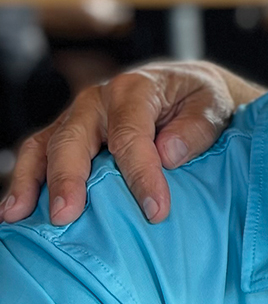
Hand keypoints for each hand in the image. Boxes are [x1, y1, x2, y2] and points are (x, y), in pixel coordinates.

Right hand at [0, 61, 264, 224]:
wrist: (187, 87)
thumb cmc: (200, 100)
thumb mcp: (212, 105)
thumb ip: (195, 128)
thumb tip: (168, 154)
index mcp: (136, 89)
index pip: (131, 136)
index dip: (141, 175)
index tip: (155, 211)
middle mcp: (98, 99)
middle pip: (73, 138)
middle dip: (68, 178)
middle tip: (66, 216)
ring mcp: (77, 116)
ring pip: (45, 145)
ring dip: (31, 181)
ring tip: (19, 215)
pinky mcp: (67, 133)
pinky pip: (38, 154)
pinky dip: (25, 180)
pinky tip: (16, 210)